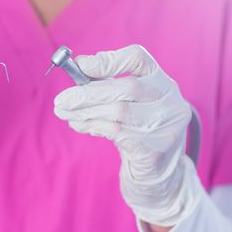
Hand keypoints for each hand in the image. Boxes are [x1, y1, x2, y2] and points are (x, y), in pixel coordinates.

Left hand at [54, 45, 200, 226]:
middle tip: (61, 99)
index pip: (139, 59)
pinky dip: (93, 126)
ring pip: (119, 111)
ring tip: (64, 113)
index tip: (82, 65)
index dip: (109, 60)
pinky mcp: (156, 149)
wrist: (155, 172)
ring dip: (85, 112)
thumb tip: (78, 67)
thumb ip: (105, 85)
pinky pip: (117, 133)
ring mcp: (167, 126)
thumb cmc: (135, 129)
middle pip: (127, 87)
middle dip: (88, 92)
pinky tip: (79, 125)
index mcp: (162, 81)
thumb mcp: (125, 102)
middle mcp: (170, 100)